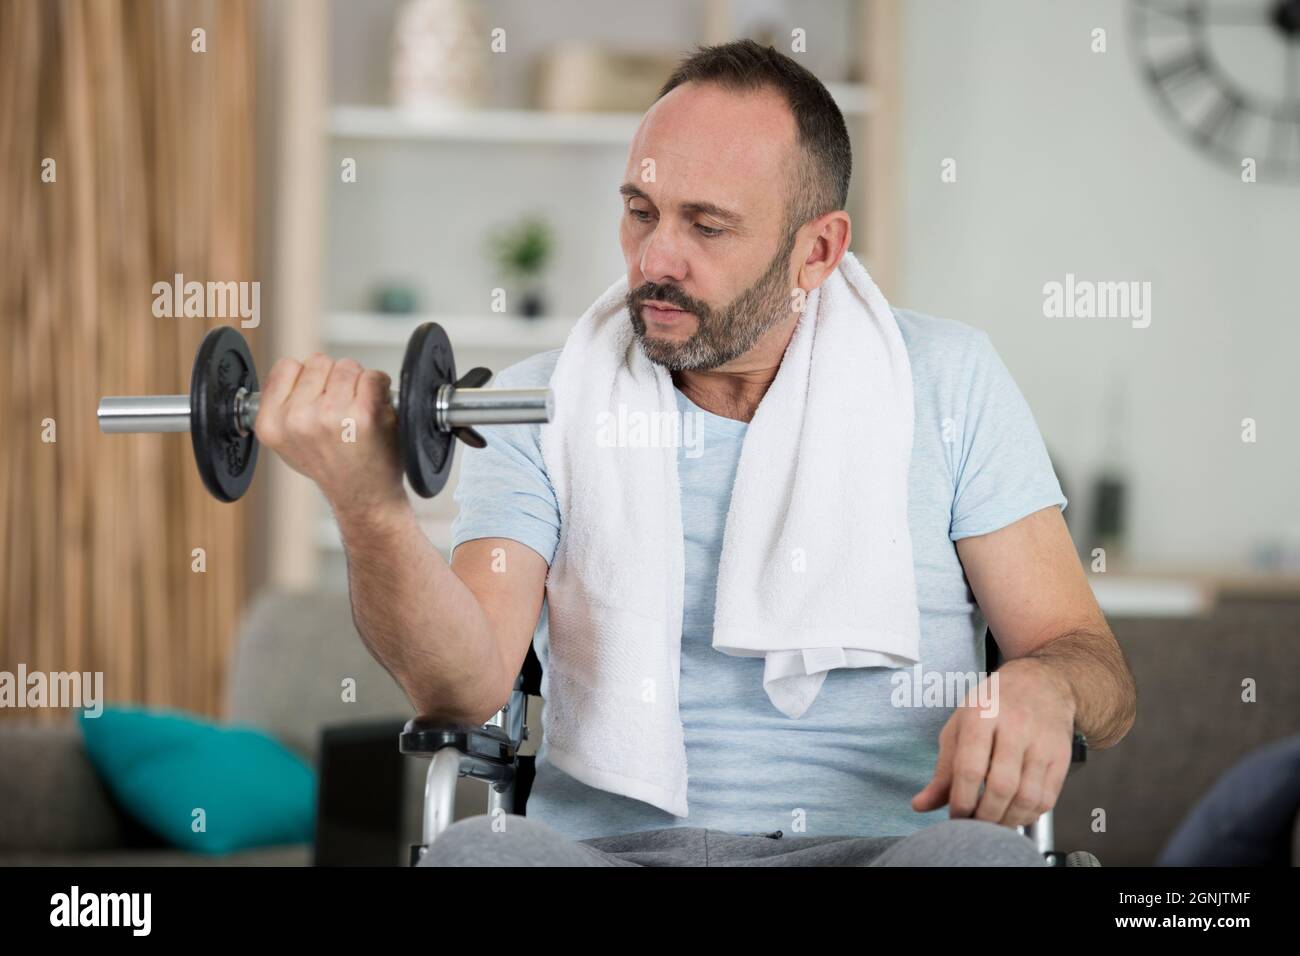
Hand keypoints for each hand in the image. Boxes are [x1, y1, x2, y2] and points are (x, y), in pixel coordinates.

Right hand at [253, 352, 406, 518]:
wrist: (364, 496)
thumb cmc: (332, 468)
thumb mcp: (288, 442)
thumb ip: (282, 405)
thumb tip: (292, 370)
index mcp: (272, 424)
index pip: (287, 367)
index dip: (307, 377)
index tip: (317, 396)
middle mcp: (298, 419)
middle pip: (319, 361)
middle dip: (333, 379)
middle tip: (341, 409)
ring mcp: (331, 415)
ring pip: (347, 366)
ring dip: (358, 383)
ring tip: (357, 412)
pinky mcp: (364, 415)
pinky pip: (373, 376)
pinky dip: (380, 388)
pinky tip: (375, 410)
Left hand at [911, 658, 1075, 827]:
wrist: (1041, 683)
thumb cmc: (993, 705)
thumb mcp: (959, 726)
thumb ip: (942, 770)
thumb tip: (920, 805)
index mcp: (981, 715)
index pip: (970, 768)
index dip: (961, 801)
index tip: (956, 816)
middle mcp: (1015, 727)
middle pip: (1001, 786)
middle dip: (985, 816)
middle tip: (974, 825)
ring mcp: (1042, 742)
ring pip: (1027, 797)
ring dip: (1007, 820)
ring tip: (993, 823)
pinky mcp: (1062, 756)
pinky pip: (1047, 798)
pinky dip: (1029, 815)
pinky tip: (1015, 814)